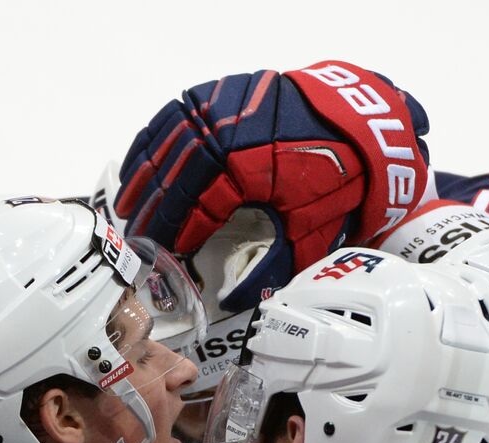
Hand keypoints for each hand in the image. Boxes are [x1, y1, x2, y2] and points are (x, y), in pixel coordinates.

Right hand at [114, 60, 430, 311]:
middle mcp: (226, 133)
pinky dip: (153, 139)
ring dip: (143, 176)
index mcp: (247, 170)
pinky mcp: (221, 92)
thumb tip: (240, 306)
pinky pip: (174, 115)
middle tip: (135, 238)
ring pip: (165, 143)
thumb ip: (275, 267)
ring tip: (126, 204)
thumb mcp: (314, 229)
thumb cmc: (340, 174)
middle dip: (151, 211)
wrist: (362, 120)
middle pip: (173, 178)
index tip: (164, 257)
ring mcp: (221, 107)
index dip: (177, 237)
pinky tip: (141, 160)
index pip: (196, 210)